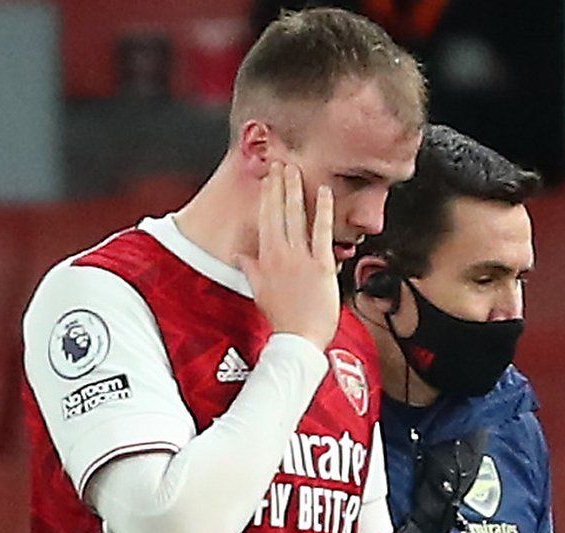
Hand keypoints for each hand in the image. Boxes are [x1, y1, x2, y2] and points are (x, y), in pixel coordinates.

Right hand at [237, 161, 338, 349]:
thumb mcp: (259, 292)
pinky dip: (323, 211)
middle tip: (281, 162)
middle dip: (279, 185)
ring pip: (296, 217)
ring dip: (295, 190)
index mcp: (266, 259)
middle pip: (279, 212)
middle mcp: (281, 254)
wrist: (298, 340)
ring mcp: (301, 258)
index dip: (267, 195)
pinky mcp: (322, 265)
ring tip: (295, 169)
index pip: (265, 219)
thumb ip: (251, 269)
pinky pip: (322, 233)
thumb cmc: (283, 319)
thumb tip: (240, 256)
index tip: (268, 177)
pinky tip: (324, 192)